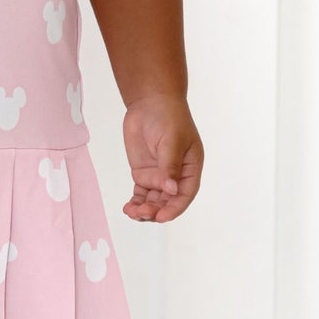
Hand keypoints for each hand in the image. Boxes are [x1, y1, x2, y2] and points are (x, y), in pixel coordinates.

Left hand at [120, 93, 202, 222]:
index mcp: (190, 168)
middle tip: (141, 212)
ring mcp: (159, 176)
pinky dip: (136, 202)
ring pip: (154, 200)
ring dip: (145, 209)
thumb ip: (170, 166)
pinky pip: (141, 194)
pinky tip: (128, 208)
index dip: (174, 208)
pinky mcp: (144, 173)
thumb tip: (171, 190)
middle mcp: (176, 176)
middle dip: (156, 210)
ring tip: (132, 212)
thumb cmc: (168, 117)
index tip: (161, 216)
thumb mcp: (172, 141)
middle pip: (168, 201)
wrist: (150, 102)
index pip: (185, 194)